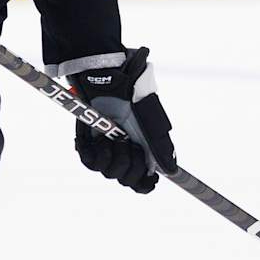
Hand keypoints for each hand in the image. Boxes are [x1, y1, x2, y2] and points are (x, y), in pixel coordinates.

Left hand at [72, 48, 176, 192]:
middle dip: (130, 164)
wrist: (105, 75)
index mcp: (143, 147)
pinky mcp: (88, 141)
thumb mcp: (149, 117)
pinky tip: (99, 137)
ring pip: (108, 172)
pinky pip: (89, 161)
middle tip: (129, 143)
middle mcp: (125, 150)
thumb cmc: (130, 90)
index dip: (144, 184)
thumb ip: (159, 144)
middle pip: (127, 179)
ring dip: (113, 154)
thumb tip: (171, 171)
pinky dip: (94, 151)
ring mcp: (106, 147)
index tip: (149, 181)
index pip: (143, 180)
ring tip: (113, 134)